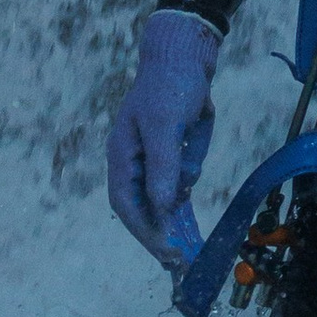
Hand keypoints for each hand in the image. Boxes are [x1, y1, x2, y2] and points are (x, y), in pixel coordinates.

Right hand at [107, 10, 222, 266]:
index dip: (143, 230)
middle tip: (179, 262)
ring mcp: (154, 160)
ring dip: (173, 222)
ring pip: (161, 200)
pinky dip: (185, 198)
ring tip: (188, 253)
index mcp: (122, 156)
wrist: (187, 54)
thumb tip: (163, 207)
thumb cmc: (171, 85)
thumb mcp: (167, 126)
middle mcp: (135, 162)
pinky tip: (193, 217)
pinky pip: (177, 185)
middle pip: (141, 208)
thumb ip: (163, 167)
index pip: (126, 204)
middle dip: (157, 235)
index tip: (164, 251)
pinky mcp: (173, 155)